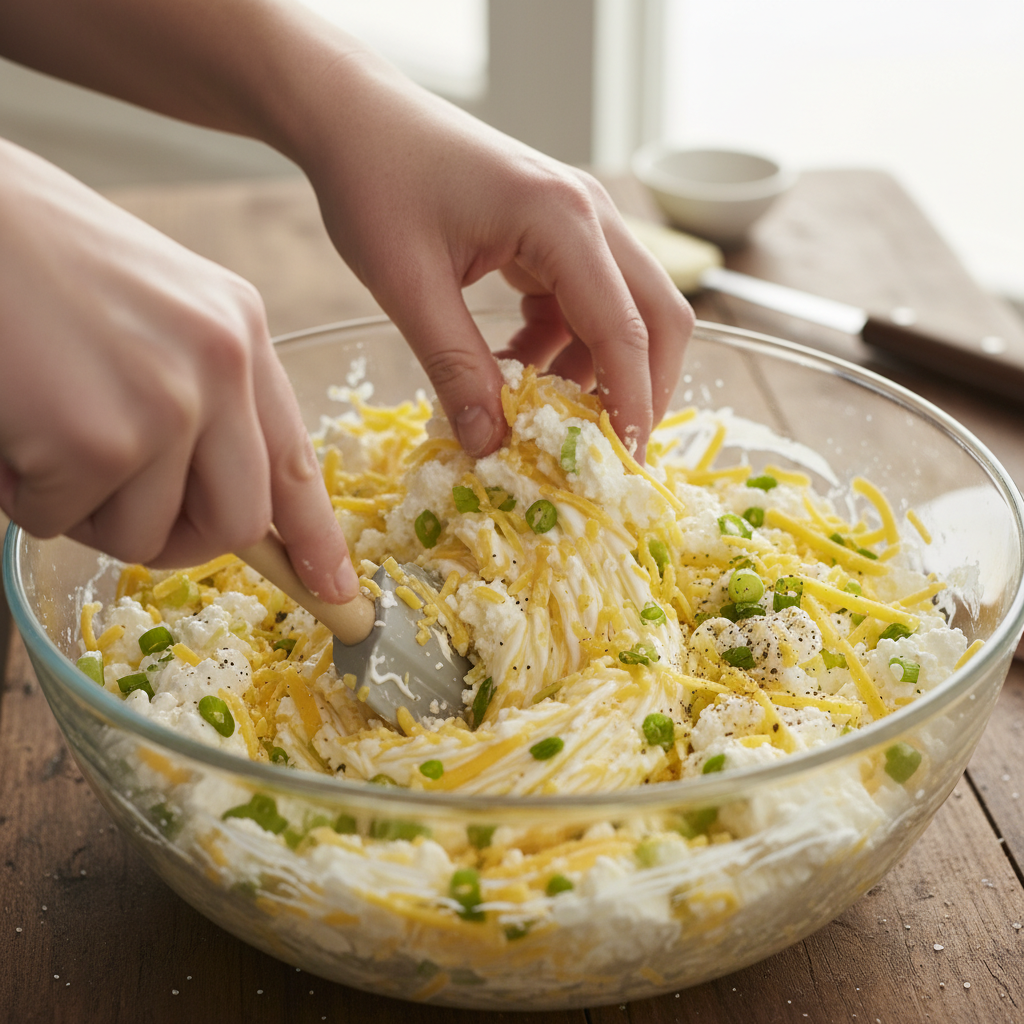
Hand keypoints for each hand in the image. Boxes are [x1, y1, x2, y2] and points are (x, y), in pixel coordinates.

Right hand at [0, 139, 357, 601]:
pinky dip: (25, 496)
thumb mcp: (154, 309)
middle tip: (117, 512)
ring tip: (41, 431)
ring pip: (144, 536)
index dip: (316, 537)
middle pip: (237, 523)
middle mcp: (221, 367)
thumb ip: (200, 392)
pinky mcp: (96, 440)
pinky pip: (63, 523)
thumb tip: (216, 494)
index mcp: (240, 331)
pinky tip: (7, 424)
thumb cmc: (34, 255)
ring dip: (84, 510)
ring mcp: (166, 404)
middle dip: (177, 541)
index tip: (336, 590)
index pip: (295, 460)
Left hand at [293, 51, 694, 461]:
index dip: (630, 404)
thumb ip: (455, 368)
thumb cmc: (375, 182)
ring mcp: (579, 220)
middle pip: (658, 316)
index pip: (625, 329)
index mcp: (562, 219)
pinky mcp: (558, 232)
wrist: (356, 116)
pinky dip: (561, 347)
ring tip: (538, 415)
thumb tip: (491, 446)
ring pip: (624, 312)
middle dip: (641, 389)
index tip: (620, 466)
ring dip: (593, 371)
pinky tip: (512, 369)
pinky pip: (583, 302)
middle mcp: (590, 214)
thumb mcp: (408, 286)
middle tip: (605, 451)